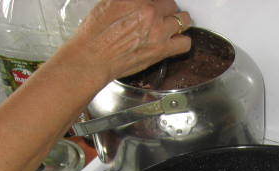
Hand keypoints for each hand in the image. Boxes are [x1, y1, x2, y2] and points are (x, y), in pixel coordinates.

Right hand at [69, 0, 191, 83]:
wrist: (92, 58)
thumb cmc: (95, 33)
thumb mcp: (109, 3)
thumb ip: (130, 1)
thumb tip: (138, 2)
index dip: (155, 2)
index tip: (154, 5)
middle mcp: (149, 12)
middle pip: (171, 4)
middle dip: (166, 10)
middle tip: (160, 15)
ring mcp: (158, 31)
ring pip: (183, 20)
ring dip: (177, 22)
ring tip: (170, 27)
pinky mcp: (161, 50)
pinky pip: (185, 43)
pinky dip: (182, 41)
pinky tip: (174, 41)